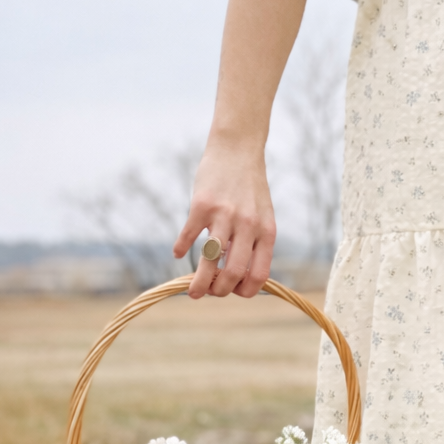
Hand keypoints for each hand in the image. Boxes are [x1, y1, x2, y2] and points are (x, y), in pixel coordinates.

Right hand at [172, 143, 276, 298]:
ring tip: (192, 292)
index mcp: (266, 233)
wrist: (238, 150)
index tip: (234, 292)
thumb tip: (240, 278)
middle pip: (233, 273)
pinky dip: (181, 248)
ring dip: (199, 283)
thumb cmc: (250, 189)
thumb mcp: (263, 217)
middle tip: (210, 293)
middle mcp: (247, 226)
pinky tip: (177, 253)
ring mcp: (224, 215)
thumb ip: (255, 245)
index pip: (258, 275)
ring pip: (210, 261)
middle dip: (220, 291)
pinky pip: (189, 236)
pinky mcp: (201, 204)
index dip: (245, 291)